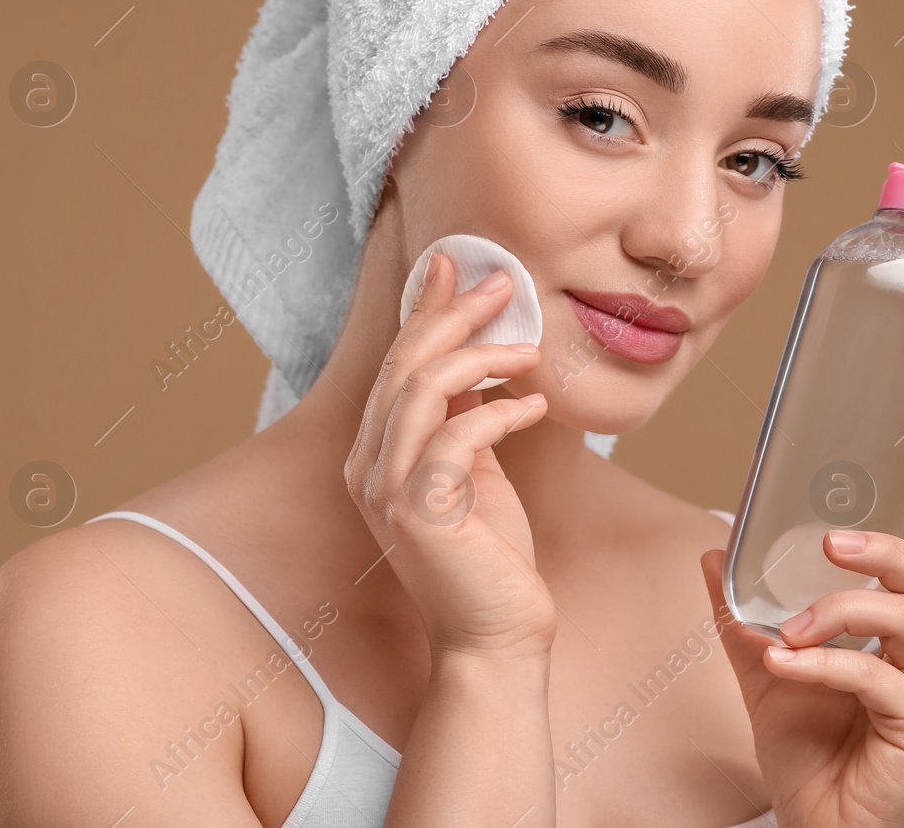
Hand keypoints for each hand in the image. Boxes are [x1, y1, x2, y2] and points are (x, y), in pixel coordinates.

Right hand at [345, 251, 554, 660]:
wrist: (495, 637)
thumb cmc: (490, 557)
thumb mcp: (475, 472)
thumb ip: (465, 419)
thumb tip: (483, 357)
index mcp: (374, 456)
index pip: (395, 366)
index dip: (425, 311)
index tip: (456, 267)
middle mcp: (367, 469)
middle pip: (402, 366)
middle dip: (452, 315)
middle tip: (502, 284)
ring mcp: (388, 491)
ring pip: (422, 391)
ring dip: (480, 357)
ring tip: (529, 350)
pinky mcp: (423, 513)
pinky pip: (457, 436)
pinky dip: (499, 411)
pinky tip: (535, 407)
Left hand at [700, 454, 903, 827]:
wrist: (818, 824)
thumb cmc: (812, 750)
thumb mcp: (768, 669)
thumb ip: (744, 615)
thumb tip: (715, 556)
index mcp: (902, 633)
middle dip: (886, 550)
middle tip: (832, 542)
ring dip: (843, 610)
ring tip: (791, 626)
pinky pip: (876, 678)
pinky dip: (826, 664)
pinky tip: (784, 662)